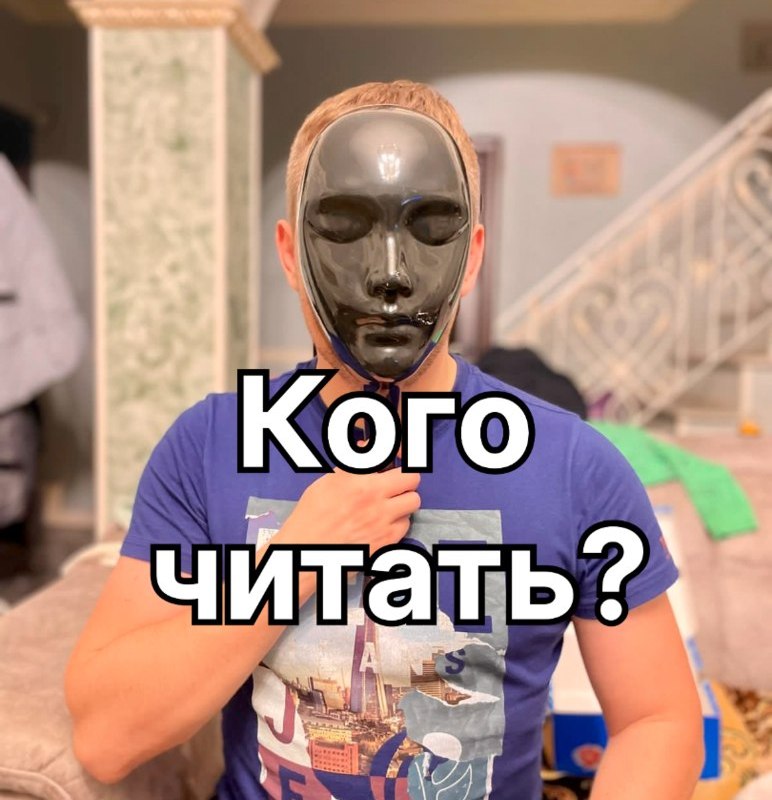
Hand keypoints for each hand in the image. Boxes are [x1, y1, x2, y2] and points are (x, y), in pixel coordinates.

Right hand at [278, 468, 420, 553]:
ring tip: (388, 504)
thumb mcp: (329, 481)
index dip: (399, 464)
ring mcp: (384, 524)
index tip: (394, 466)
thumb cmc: (312, 513)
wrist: (307, 549)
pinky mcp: (386, 544)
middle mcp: (378, 502)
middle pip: (413, 482)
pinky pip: (405, 526)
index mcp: (363, 484)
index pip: (398, 466)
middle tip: (393, 485)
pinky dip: (397, 522)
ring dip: (403, 501)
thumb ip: (354, 466)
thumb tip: (367, 450)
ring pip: (413, 504)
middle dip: (404, 480)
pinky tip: (382, 523)